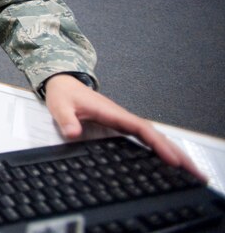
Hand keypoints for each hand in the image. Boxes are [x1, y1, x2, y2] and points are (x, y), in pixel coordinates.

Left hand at [43, 74, 206, 181]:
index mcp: (113, 113)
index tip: (172, 160)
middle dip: (176, 153)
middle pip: (156, 135)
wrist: (63, 83)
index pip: (142, 130)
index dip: (158, 144)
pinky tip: (168, 160)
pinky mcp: (121, 126)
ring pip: (154, 137)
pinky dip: (160, 148)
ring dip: (173, 151)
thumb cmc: (63, 94)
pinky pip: (146, 138)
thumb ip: (66, 119)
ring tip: (192, 171)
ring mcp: (123, 122)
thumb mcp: (60, 106)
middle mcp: (122, 117)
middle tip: (197, 173)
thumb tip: (73, 133)